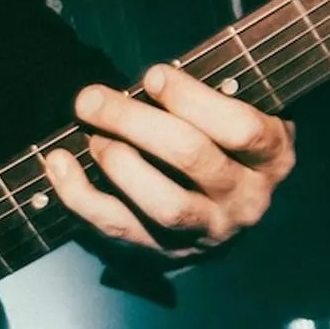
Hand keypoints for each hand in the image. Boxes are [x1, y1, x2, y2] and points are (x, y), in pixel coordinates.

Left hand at [41, 63, 296, 260]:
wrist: (233, 207)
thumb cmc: (228, 140)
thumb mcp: (244, 109)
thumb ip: (214, 92)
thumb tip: (153, 78)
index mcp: (272, 157)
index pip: (241, 129)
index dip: (193, 100)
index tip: (153, 76)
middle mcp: (246, 199)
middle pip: (193, 158)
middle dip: (135, 122)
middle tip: (92, 97)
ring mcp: (207, 231)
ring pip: (165, 204)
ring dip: (118, 163)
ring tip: (92, 134)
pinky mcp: (166, 252)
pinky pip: (120, 227)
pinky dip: (81, 196)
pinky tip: (58, 163)